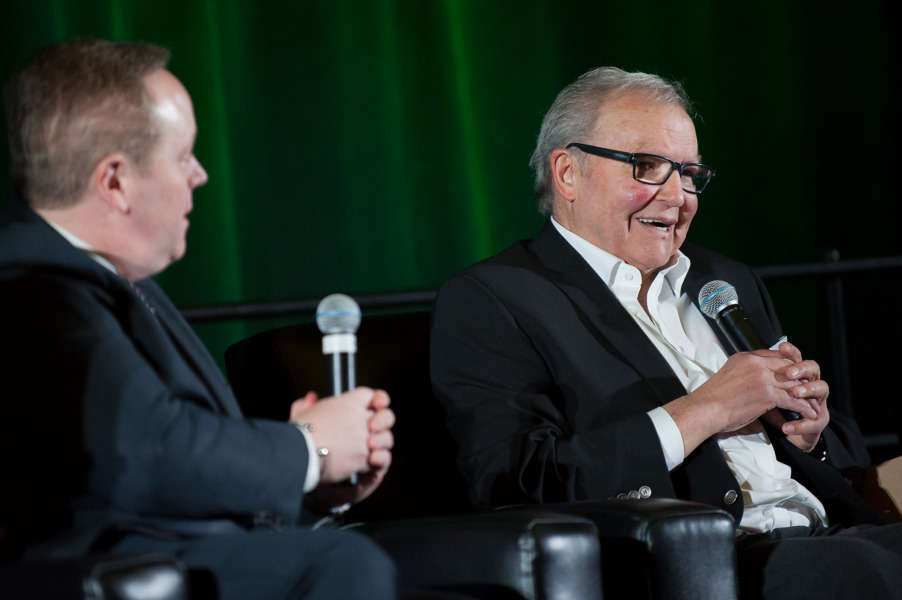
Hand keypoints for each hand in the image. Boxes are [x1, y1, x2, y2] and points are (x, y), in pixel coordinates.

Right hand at [289, 388, 394, 506]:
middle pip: (387, 416)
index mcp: (348, 403)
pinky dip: (372, 464)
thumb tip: (311, 398)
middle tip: (374, 429)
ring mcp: (364, 439)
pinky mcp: (364, 458)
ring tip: (369, 449)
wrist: (299, 453)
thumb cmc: (299, 433)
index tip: (373, 405)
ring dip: (380, 445)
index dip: (375, 400)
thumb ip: (307, 404)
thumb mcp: (301, 412)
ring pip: (386, 440)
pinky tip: (364, 465)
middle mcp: (360, 419)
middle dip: (384, 422)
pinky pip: (378, 460)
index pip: (370, 395)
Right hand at [665, 346, 817, 455]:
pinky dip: (803, 407)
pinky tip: (809, 413)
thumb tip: (752, 380)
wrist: (705, 409)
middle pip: (786, 366)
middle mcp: (754, 364)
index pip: (772, 355)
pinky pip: (792, 399)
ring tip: (813, 403)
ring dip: (805, 395)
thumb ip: (744, 373)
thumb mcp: (728, 375)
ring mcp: (762, 378)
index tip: (793, 373)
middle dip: (799, 378)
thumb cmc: (712, 398)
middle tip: (807, 388)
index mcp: (744, 357)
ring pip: (792, 383)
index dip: (785, 364)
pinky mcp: (767, 394)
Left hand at [761, 342, 829, 451]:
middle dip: (801, 368)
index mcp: (798, 378)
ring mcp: (818, 404)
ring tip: (795, 394)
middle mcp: (811, 387)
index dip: (791, 352)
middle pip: (812, 369)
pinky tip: (786, 428)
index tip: (782, 346)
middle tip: (790, 372)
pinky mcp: (818, 422)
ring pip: (822, 388)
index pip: (798, 359)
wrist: (786, 438)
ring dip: (808, 389)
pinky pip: (814, 422)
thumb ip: (765, 378)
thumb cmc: (772, 413)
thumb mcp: (765, 394)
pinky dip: (800, 425)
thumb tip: (753, 358)